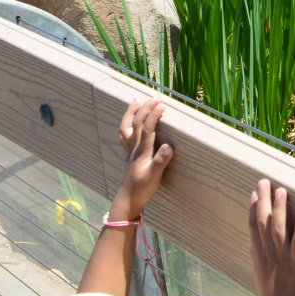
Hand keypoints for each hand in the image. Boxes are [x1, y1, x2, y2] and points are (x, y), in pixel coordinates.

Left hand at [112, 98, 173, 221]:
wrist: (129, 198)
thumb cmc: (143, 187)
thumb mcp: (155, 176)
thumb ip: (161, 161)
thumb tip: (169, 146)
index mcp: (142, 150)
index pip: (147, 128)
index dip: (154, 115)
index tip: (163, 105)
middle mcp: (134, 147)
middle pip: (137, 123)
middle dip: (146, 108)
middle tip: (155, 98)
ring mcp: (130, 149)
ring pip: (127, 127)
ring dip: (131, 112)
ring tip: (136, 101)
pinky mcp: (129, 153)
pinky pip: (125, 135)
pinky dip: (126, 124)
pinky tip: (129, 120)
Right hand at [250, 179, 294, 295]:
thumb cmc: (273, 292)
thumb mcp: (262, 269)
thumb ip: (261, 251)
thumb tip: (258, 237)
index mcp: (258, 254)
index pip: (253, 227)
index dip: (253, 208)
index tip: (253, 191)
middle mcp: (268, 253)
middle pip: (263, 223)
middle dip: (263, 201)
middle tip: (263, 181)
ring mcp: (282, 258)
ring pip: (279, 229)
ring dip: (281, 210)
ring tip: (282, 191)